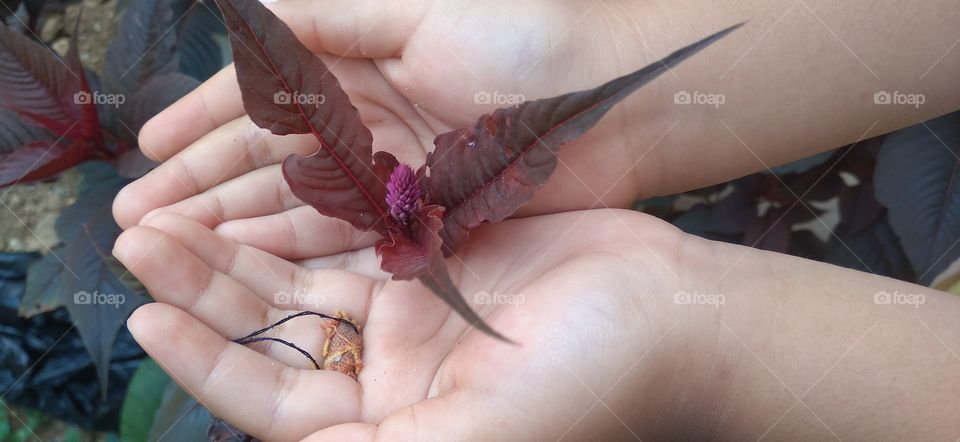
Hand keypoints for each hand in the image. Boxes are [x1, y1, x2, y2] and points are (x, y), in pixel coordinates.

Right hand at [112, 0, 662, 259]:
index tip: (151, 150)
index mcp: (357, 65)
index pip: (262, 99)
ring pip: (296, 206)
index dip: (203, 123)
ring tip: (172, 249)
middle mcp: (365, 122)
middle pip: (268, 161)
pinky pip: (346, 239)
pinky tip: (247, 263)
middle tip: (139, 219)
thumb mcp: (416, 10)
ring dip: (234, 226)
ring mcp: (390, 176)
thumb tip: (245, 14)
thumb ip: (327, 17)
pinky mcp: (421, 219)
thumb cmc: (523, 40)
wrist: (611, 103)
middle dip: (202, 186)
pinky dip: (294, 251)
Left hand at [116, 208, 959, 439]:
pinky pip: (348, 237)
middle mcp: (386, 376)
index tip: (146, 320)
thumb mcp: (475, 438)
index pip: (275, 399)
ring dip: (239, 250)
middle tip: (142, 241)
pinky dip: (302, 218)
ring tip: (173, 217)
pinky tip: (258, 191)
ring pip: (300, 281)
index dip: (207, 362)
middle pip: (274, 334)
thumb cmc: (583, 385)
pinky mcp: (430, 260)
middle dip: (206, 292)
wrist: (664, 312)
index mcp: (388, 428)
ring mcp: (406, 314)